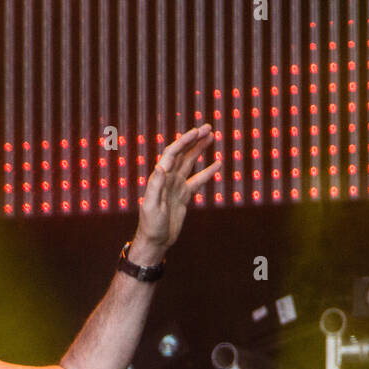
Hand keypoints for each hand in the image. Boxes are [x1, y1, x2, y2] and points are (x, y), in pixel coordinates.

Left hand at [129, 123, 220, 262]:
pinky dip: (207, 172)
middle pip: (182, 153)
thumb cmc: (151, 225)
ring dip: (200, 150)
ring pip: (190, 163)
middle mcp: (168, 178)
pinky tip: (217, 164)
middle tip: (208, 128)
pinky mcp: (184, 195)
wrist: (155, 241)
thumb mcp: (152, 206)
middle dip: (194, 140)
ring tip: (212, 137)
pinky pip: (197, 180)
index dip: (184, 142)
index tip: (197, 132)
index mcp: (160, 178)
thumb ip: (156, 185)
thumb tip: (162, 166)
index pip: (172, 154)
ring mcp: (176, 186)